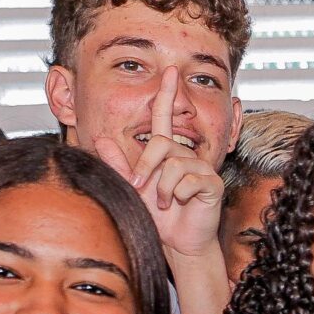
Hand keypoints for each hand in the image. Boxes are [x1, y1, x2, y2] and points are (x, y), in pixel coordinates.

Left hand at [91, 68, 224, 258]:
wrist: (178, 242)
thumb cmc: (157, 216)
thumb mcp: (132, 189)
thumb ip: (118, 165)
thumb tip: (101, 139)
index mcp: (167, 152)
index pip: (166, 117)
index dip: (167, 94)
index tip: (170, 71)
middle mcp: (185, 155)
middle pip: (162, 143)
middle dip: (145, 166)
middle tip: (138, 187)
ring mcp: (201, 168)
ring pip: (175, 164)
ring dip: (162, 188)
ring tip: (164, 203)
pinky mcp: (212, 183)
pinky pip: (190, 180)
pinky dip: (179, 195)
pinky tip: (180, 205)